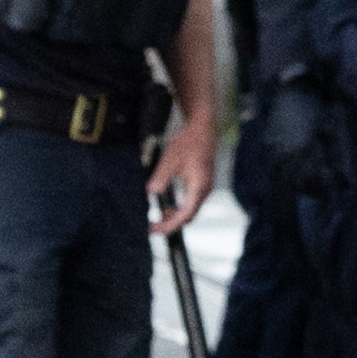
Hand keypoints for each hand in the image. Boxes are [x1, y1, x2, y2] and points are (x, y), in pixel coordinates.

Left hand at [146, 107, 213, 232]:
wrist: (202, 127)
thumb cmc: (188, 141)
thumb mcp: (170, 159)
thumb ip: (161, 177)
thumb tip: (151, 193)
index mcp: (199, 187)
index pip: (185, 215)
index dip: (169, 225)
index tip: (154, 230)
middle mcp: (205, 190)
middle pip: (189, 216)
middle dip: (171, 224)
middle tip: (153, 227)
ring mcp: (205, 187)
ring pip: (191, 210)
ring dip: (175, 216)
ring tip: (158, 217)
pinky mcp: (202, 183)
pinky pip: (192, 202)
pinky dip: (180, 207)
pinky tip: (168, 205)